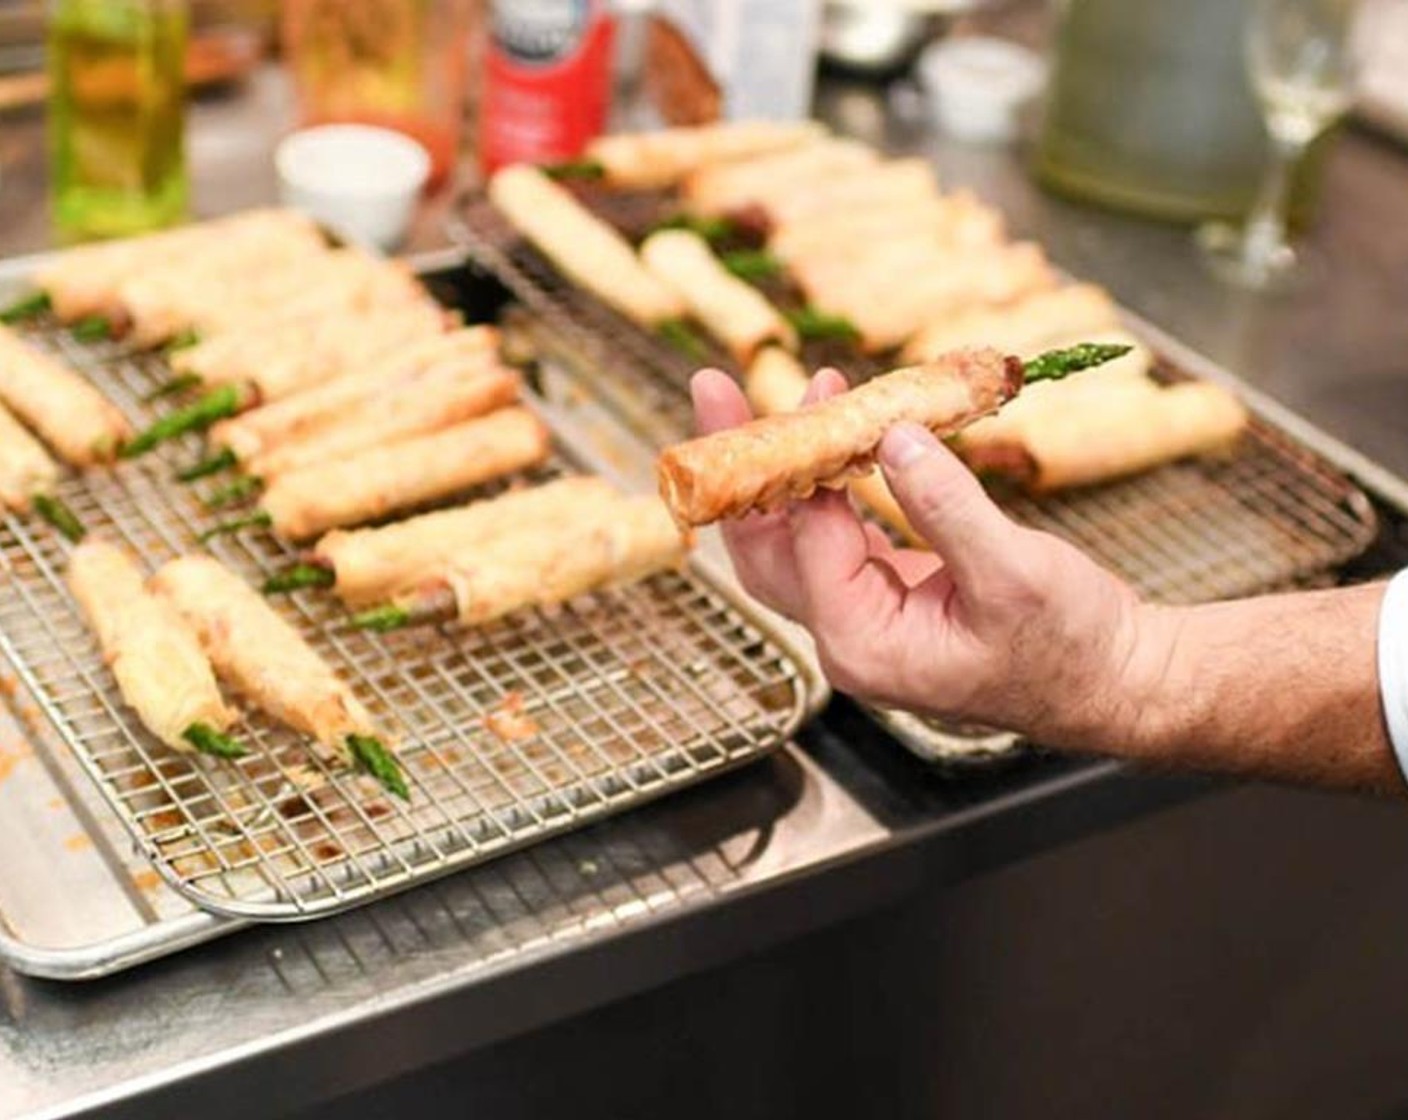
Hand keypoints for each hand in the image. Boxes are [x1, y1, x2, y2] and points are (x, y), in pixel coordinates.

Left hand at [690, 367, 1163, 745]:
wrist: (1111, 680)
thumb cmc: (1071, 646)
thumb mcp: (1014, 572)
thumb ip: (947, 506)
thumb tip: (890, 438)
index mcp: (864, 642)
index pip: (809, 544)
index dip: (803, 464)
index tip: (817, 393)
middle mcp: (848, 634)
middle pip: (767, 544)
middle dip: (740, 465)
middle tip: (714, 389)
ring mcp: (862, 615)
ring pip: (792, 538)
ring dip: (779, 468)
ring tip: (766, 396)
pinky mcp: (883, 593)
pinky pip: (833, 533)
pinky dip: (825, 483)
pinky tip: (830, 436)